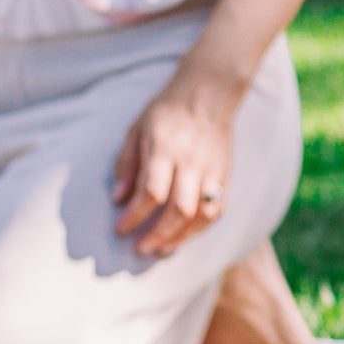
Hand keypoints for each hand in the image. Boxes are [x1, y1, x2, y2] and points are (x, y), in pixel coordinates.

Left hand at [113, 76, 235, 256]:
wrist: (209, 94)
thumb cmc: (167, 111)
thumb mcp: (137, 130)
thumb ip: (127, 164)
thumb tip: (118, 199)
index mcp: (166, 148)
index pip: (151, 192)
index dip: (134, 216)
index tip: (120, 229)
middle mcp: (192, 162)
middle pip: (178, 209)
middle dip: (157, 234)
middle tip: (139, 248)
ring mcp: (212, 170)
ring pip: (201, 215)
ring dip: (180, 237)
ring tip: (161, 249)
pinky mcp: (225, 176)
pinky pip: (217, 210)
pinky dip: (200, 229)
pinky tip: (183, 236)